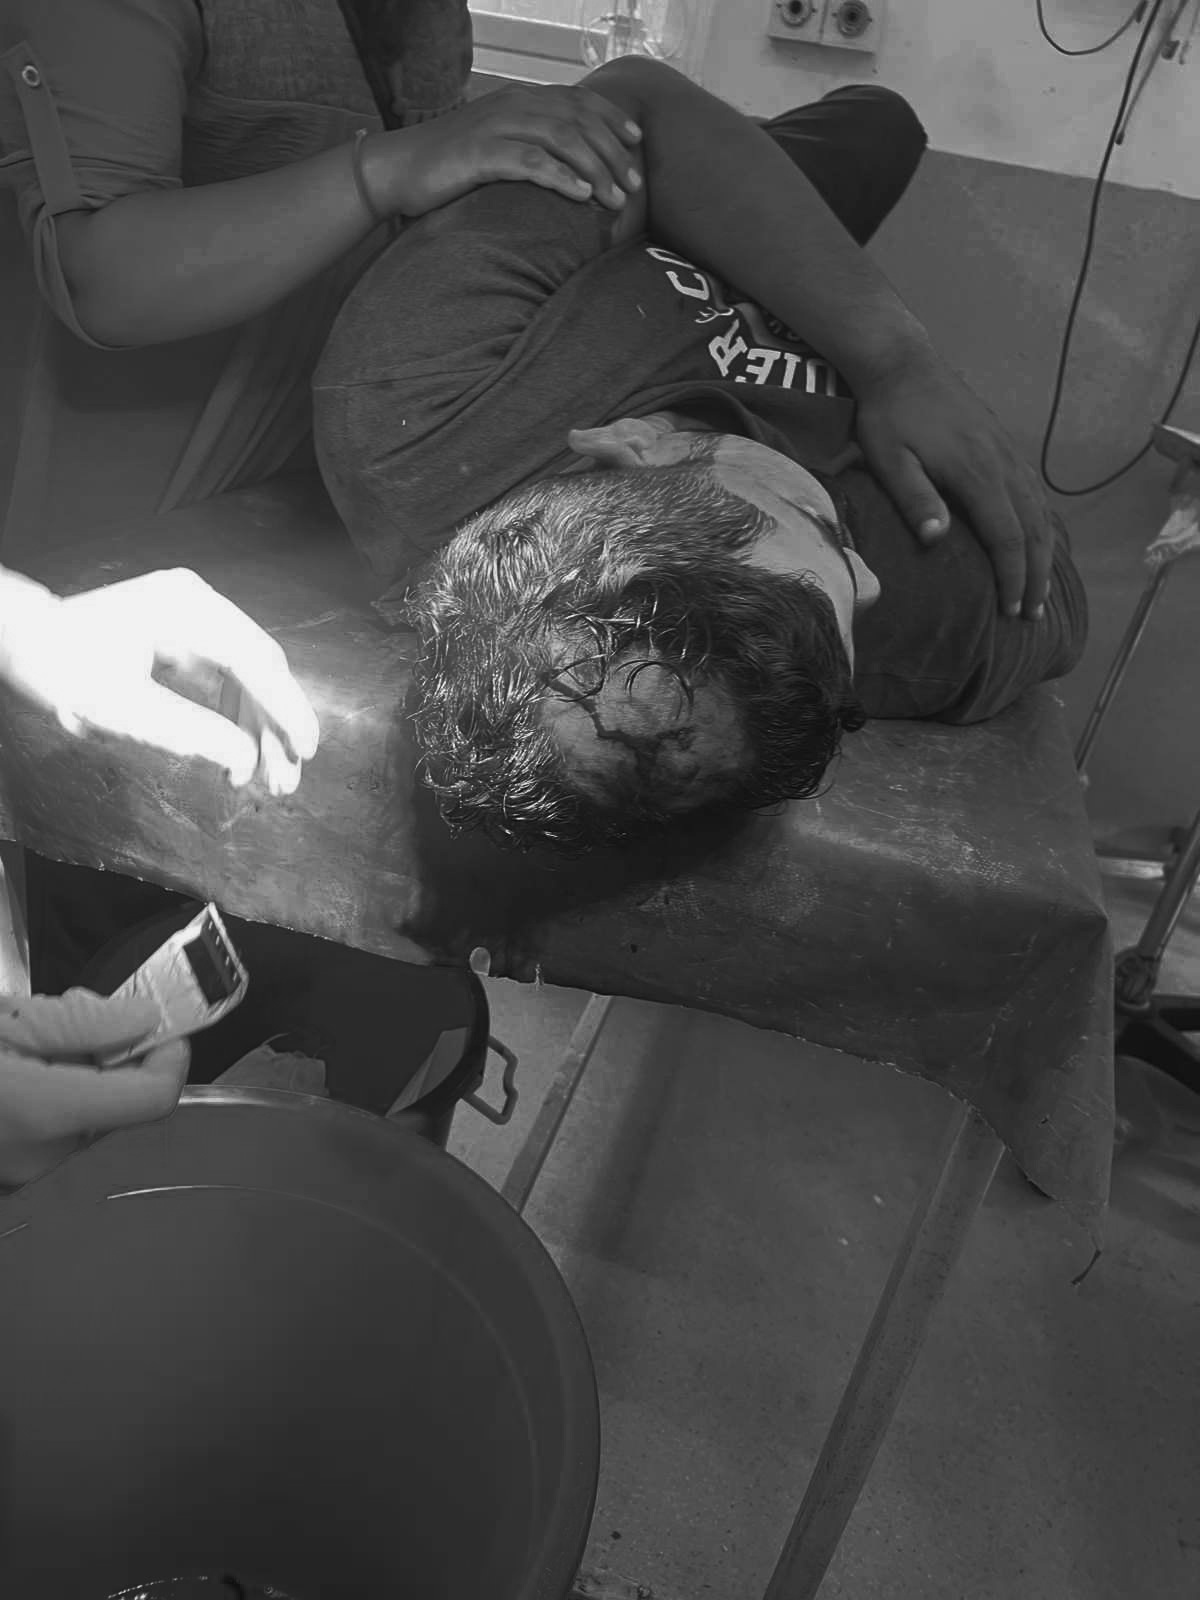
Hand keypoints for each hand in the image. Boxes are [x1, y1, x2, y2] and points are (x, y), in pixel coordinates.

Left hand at [0, 567, 319, 793]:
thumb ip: (188, 732)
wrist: (26, 639)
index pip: (256, 661)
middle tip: (287, 780)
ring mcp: (195, 615)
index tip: (306, 749)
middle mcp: (198, 602)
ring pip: (249, 676)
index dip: (286, 708)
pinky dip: (236, 715)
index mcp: (185, 609)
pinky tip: (239, 755)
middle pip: (260, 669)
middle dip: (276, 727)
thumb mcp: (122, 708)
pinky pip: (228, 676)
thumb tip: (245, 759)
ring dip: (261, 728)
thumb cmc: (62, 666)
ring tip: (266, 779)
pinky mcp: (188, 633)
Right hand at [0, 989, 188, 1189]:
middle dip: (117, 1049)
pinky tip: (31, 1065)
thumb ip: (84, 1022)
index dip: (169, 1053)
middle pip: (129, 1096)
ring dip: (87, 1065)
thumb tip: (147, 1019)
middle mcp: (51, 1154)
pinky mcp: (29, 1169)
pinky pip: (73, 1122)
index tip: (159, 1020)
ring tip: (36, 1039)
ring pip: (101, 1106)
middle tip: (70, 1015)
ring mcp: (38, 1169)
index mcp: (48, 1112)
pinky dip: (66, 1087)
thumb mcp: (10, 1023)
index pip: (155, 1096)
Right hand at [374, 83, 643, 216]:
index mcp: (518, 100)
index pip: (576, 100)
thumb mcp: (495, 147)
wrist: (397, 170)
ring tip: (615, 198)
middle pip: (577, 119)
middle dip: (612, 151)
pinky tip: (581, 196)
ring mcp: (496, 127)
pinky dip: (561, 177)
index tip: (637, 142)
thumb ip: (528, 147)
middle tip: (634, 184)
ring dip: (595, 168)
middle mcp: (512, 105)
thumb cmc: (449, 167)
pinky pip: (530, 161)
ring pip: (561, 138)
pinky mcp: (480, 154)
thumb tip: (566, 170)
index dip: (611, 118)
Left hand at [854, 353, 1055, 621]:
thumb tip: (938, 538)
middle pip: (1033, 530)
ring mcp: (1006, 452)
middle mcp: (1002, 464)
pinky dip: (1041, 523)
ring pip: (1040, 510)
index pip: (1007, 538)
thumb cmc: (889, 415)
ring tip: (1039, 589)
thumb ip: (915, 498)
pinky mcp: (1002, 445)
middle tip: (1032, 614)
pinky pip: (1034, 491)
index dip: (1012, 578)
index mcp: (977, 473)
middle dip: (1035, 576)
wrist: (902, 362)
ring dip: (1043, 553)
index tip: (1012, 611)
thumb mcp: (890, 460)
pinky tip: (1037, 541)